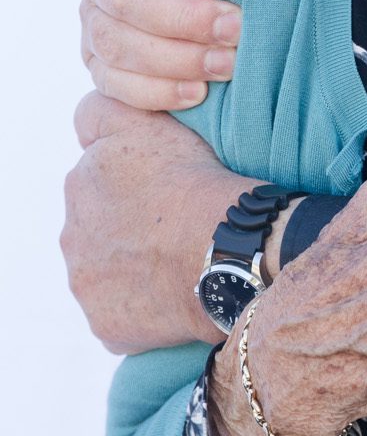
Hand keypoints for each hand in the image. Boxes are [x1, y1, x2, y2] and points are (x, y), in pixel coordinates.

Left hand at [63, 91, 261, 351]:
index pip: (99, 185)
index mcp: (80, 185)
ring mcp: (86, 285)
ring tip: (179, 265)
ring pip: (108, 277)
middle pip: (100, 233)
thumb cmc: (193, 181)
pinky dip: (144, 311)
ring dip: (135, 272)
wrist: (225, 246)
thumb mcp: (147, 120)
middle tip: (175, 231)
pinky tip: (174, 297)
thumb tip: (82, 130)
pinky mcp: (106, 324)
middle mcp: (71, 237)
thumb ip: (101, 112)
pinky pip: (122, 318)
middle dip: (129, 233)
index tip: (163, 195)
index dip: (133, 189)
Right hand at [80, 0, 256, 110]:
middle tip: (238, 29)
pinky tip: (200, 93)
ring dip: (176, 57)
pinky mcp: (100, 63)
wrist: (223, 4)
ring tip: (230, 65)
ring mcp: (96, 18)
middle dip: (182, 16)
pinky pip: (115, 82)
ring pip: (117, 42)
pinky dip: (158, 91)